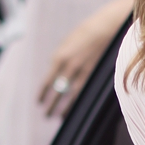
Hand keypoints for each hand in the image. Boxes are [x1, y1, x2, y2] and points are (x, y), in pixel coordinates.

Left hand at [38, 0, 134, 116]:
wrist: (106, 27)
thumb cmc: (85, 33)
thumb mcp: (67, 43)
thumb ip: (59, 57)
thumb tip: (52, 70)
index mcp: (59, 57)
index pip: (48, 81)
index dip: (42, 93)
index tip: (38, 102)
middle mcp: (69, 66)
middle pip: (57, 91)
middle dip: (51, 105)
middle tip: (46, 115)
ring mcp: (83, 71)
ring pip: (70, 95)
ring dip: (63, 108)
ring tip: (59, 117)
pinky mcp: (95, 74)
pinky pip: (83, 92)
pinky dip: (77, 102)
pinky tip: (74, 110)